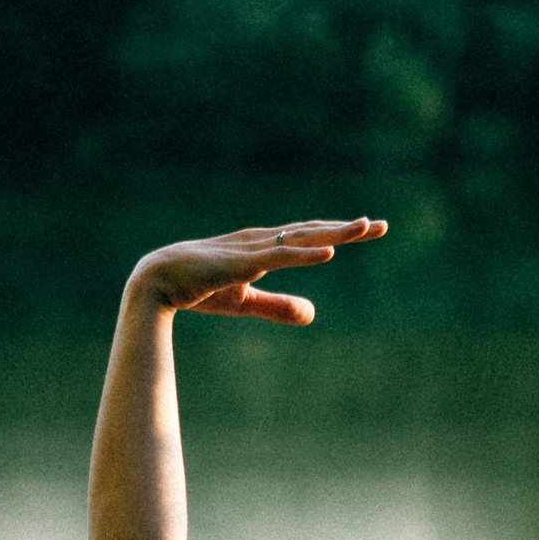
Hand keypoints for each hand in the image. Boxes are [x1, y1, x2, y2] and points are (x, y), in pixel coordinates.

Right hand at [127, 215, 385, 326]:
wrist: (157, 282)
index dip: (340, 233)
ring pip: (301, 238)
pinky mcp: (242, 263)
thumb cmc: (198, 288)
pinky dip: (305, 254)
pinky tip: (329, 252)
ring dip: (333, 233)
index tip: (370, 230)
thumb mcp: (246, 302)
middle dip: (348, 229)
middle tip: (381, 225)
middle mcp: (263, 241)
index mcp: (265, 248)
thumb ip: (278, 307)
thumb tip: (313, 314)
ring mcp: (253, 249)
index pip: (309, 237)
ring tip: (364, 228)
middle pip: (313, 231)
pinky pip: (280, 257)